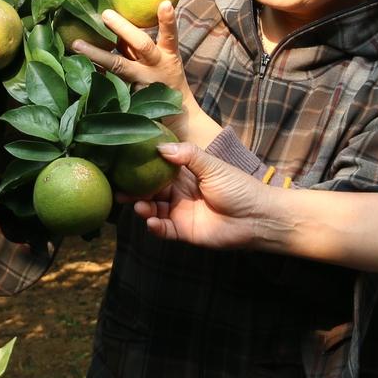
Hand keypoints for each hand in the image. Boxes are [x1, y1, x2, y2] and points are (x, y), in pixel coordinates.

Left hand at [71, 0, 192, 136]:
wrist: (178, 116)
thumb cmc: (165, 76)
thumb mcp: (163, 59)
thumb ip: (142, 45)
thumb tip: (116, 20)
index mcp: (168, 55)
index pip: (170, 35)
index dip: (167, 20)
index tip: (163, 4)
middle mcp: (155, 67)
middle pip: (141, 44)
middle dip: (124, 28)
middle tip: (106, 13)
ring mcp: (141, 82)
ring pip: (118, 66)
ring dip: (96, 54)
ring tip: (77, 44)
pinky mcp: (129, 96)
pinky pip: (107, 81)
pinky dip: (93, 72)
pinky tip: (75, 66)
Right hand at [129, 143, 284, 251]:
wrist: (258, 216)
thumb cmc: (238, 187)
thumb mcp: (212, 165)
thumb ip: (187, 155)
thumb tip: (160, 146)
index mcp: (185, 174)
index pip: (158, 169)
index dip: (142, 166)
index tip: (124, 162)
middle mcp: (179, 193)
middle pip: (150, 190)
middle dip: (134, 190)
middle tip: (120, 188)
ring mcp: (180, 212)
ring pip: (153, 210)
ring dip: (143, 208)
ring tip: (138, 205)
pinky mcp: (184, 231)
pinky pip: (163, 230)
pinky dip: (154, 226)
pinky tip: (151, 222)